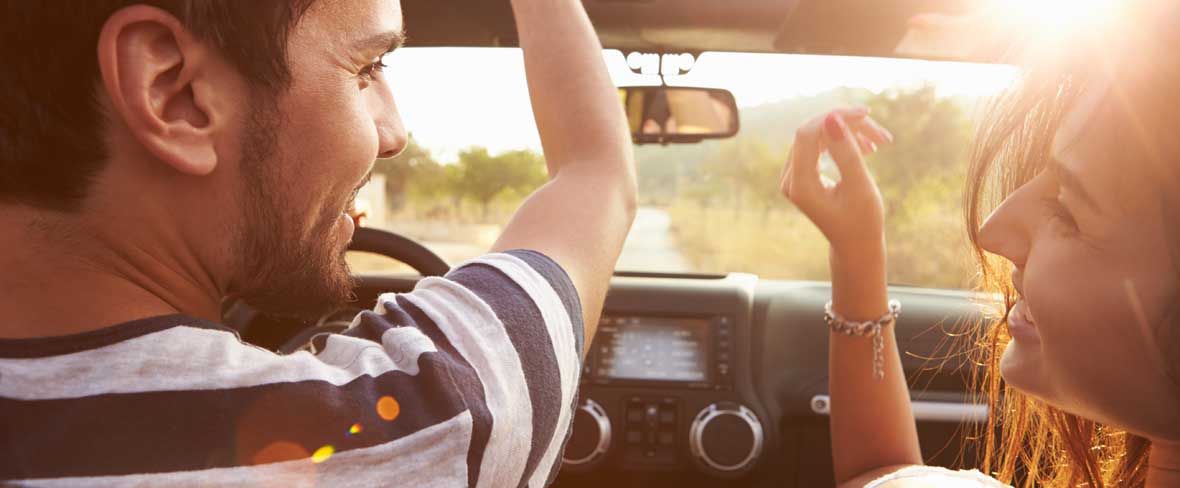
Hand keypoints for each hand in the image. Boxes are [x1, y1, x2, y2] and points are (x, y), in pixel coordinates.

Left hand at [780, 107, 891, 256]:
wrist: (856, 244)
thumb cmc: (862, 221)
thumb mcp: (859, 187)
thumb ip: (845, 152)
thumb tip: (831, 118)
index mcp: (800, 185)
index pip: (808, 134)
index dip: (835, 118)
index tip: (865, 114)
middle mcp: (790, 179)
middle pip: (813, 132)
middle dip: (847, 126)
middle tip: (881, 134)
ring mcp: (793, 175)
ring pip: (818, 136)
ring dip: (849, 134)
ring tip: (878, 144)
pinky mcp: (802, 172)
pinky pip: (819, 145)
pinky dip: (842, 142)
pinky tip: (866, 149)